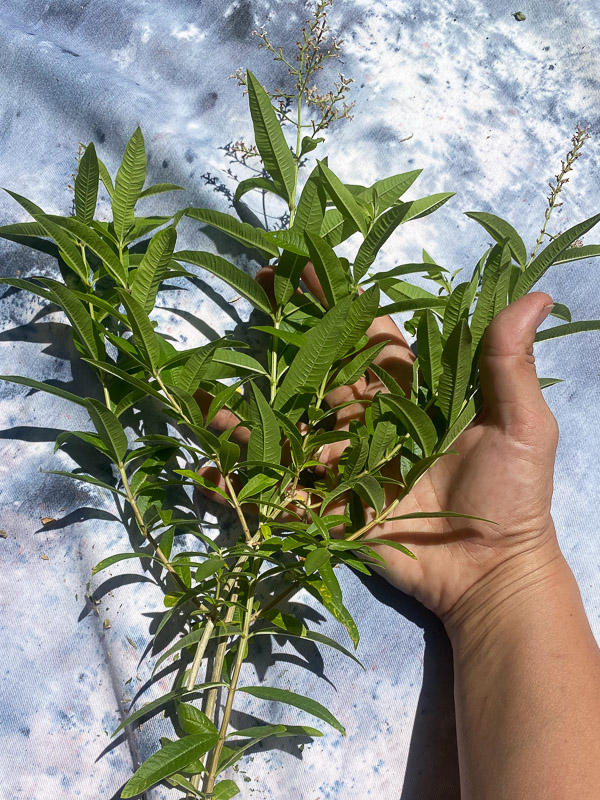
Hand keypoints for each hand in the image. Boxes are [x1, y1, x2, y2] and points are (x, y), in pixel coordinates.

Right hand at [196, 262, 563, 624]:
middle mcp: (372, 422)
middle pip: (320, 375)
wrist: (491, 573)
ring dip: (252, 413)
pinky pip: (285, 489)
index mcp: (411, 396)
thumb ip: (509, 365)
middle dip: (287, 339)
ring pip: (293, 430)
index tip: (304, 266)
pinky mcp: (333, 506)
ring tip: (205, 393)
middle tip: (250, 297)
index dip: (338, 301)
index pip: (368, 337)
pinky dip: (247, 481)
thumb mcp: (519, 427)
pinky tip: (210, 467)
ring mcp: (347, 464)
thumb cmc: (512, 497)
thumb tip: (537, 295)